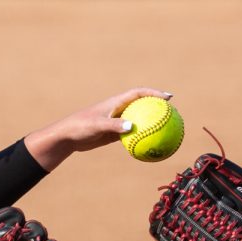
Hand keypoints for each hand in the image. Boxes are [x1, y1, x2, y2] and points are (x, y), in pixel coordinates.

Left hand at [25, 87, 171, 170]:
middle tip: (173, 112)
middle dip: (158, 106)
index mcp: (116, 102)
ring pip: (139, 120)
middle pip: (142, 105)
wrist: (68, 137)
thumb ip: (113, 125)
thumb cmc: (80, 127)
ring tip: (168, 129)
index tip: (168, 97)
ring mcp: (117, 121)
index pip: (139, 93)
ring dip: (152, 123)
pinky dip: (142, 138)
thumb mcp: (97, 125)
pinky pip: (132, 135)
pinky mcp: (114, 133)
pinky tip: (151, 147)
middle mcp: (118, 109)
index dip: (154, 93)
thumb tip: (131, 127)